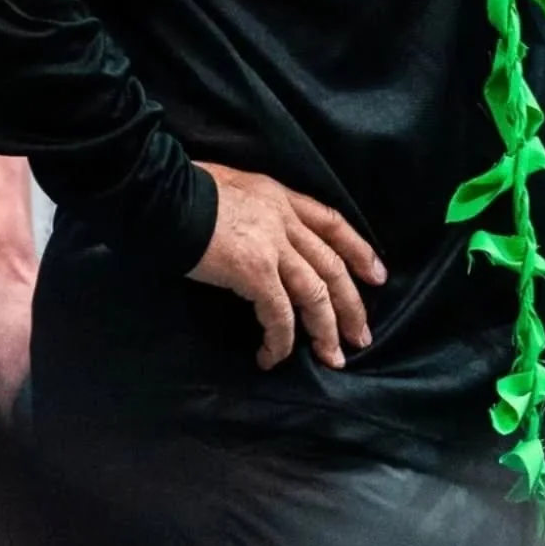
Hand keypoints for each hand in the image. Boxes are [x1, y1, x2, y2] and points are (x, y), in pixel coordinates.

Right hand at [188, 163, 386, 371]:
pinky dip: (280, 340)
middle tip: (361, 337)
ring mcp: (273, 245)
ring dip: (325, 330)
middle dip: (351, 304)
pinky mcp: (255, 271)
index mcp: (280, 197)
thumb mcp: (237, 187)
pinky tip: (272, 357)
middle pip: (332, 264)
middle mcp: (284, 219)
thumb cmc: (189, 189)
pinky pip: (279, 314)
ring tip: (332, 358)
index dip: (359, 249)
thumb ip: (258, 211)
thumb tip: (260, 237)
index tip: (377, 275)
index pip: (332, 223)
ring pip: (315, 293)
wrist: (166, 195)